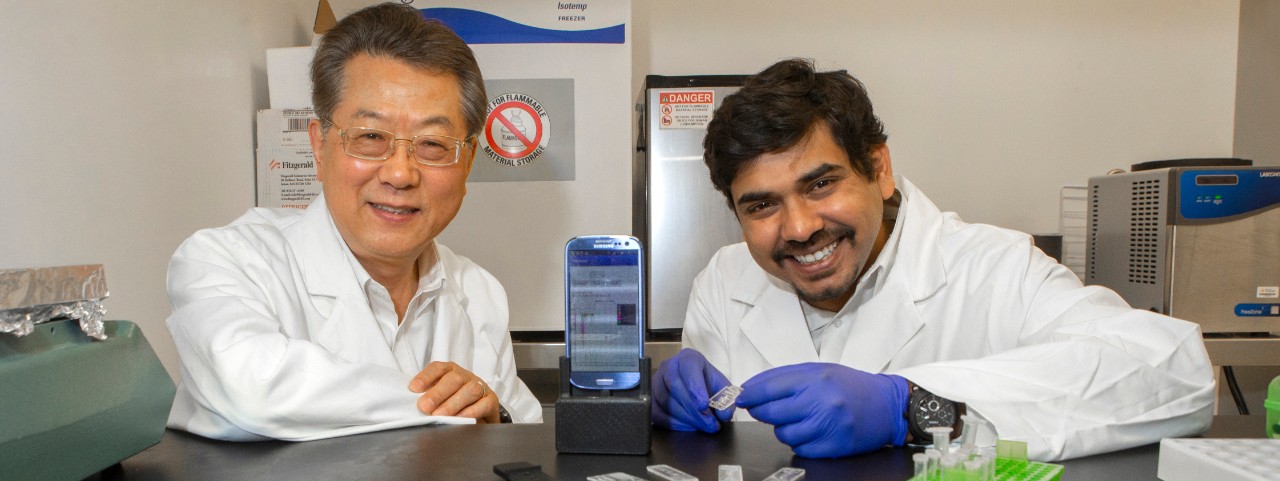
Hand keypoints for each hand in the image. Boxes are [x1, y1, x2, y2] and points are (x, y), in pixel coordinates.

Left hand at [409, 361, 499, 422]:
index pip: (438, 368)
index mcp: (450, 371)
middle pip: (454, 379)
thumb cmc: (454, 403)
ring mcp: (481, 387)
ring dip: (453, 403)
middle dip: (438, 393)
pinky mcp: (491, 400)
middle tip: (424, 407)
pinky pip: (485, 403)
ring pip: (470, 390)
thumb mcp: (439, 398)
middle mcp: (466, 376)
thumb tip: (409, 406)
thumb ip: (427, 398)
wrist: (480, 413)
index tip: (413, 389)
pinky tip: (460, 419)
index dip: (426, 377)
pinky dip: (472, 411)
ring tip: (440, 415)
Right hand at [652, 348, 734, 431]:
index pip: (688, 368)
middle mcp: (669, 366)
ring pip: (665, 401)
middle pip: (675, 387)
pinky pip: (656, 413)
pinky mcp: (650, 398)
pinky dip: (673, 424)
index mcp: (688, 358)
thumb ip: (727, 400)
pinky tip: (688, 427)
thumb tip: (723, 414)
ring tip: (701, 426)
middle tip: (709, 424)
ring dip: (685, 418)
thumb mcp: (722, 389)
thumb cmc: (708, 385)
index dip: (695, 387)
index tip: (704, 405)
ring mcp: (656, 381)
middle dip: (693, 410)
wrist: (696, 389)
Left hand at [736, 363, 908, 457]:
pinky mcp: (833, 446)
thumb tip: (752, 387)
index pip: (769, 389)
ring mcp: (827, 426)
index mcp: (815, 379)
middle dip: (760, 411)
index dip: (750, 395)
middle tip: (761, 409)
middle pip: (772, 412)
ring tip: (794, 418)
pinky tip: (808, 430)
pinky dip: (798, 441)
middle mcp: (821, 402)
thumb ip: (785, 377)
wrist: (887, 406)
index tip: (740, 398)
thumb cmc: (851, 386)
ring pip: (783, 433)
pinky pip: (800, 448)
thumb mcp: (820, 370)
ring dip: (782, 427)